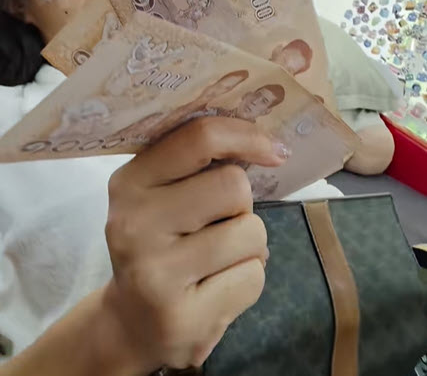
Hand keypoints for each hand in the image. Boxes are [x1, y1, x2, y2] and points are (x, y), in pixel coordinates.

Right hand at [102, 117, 286, 372]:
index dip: (246, 136)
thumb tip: (272, 142)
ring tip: (218, 261)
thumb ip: (197, 164)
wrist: (132, 325)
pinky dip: (247, 280)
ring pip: (251, 232)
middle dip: (241, 205)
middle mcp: (134, 225)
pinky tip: (216, 290)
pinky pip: (253, 277)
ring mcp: (155, 274)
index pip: (200, 139)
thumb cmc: (162, 244)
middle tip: (219, 226)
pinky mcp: (182, 318)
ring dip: (250, 246)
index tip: (274, 149)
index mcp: (130, 183)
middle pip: (234, 186)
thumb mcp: (161, 195)